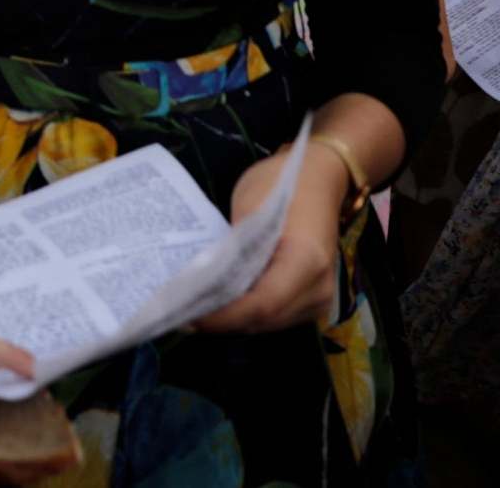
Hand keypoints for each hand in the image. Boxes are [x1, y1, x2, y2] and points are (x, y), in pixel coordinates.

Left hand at [192, 146, 346, 334]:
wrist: (320, 177)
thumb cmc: (281, 184)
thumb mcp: (249, 209)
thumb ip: (231, 250)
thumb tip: (201, 284)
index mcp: (307, 261)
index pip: (262, 304)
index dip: (224, 316)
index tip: (186, 313)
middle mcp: (320, 288)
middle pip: (265, 319)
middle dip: (222, 320)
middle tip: (178, 312)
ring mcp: (320, 297)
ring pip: (268, 323)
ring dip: (232, 319)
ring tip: (192, 309)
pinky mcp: (311, 298)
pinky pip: (275, 315)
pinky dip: (245, 311)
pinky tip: (218, 303)